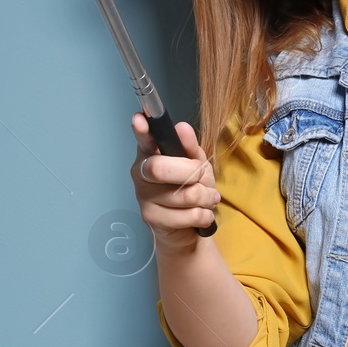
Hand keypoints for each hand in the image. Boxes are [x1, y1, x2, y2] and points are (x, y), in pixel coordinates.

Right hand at [129, 113, 219, 255]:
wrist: (186, 227)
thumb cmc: (189, 188)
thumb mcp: (196, 164)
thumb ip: (190, 147)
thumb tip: (182, 127)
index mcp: (150, 154)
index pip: (143, 140)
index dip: (141, 131)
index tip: (139, 119)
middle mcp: (141, 173)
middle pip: (160, 167)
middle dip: (191, 172)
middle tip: (201, 178)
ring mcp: (144, 197)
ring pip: (184, 194)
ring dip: (206, 197)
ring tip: (208, 199)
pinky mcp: (152, 219)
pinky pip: (189, 215)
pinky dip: (204, 215)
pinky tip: (202, 214)